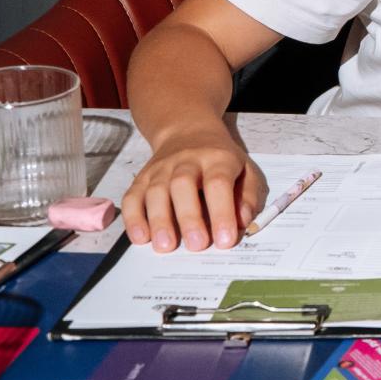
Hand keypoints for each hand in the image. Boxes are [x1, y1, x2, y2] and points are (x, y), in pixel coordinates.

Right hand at [120, 122, 267, 252]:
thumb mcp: (246, 170)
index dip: (222, 212)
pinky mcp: (142, 178)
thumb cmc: (221, 160)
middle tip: (196, 245)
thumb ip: (248, 197)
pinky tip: (141, 238)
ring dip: (159, 220)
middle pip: (183, 184)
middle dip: (189, 217)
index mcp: (217, 159)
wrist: (189, 133)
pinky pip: (132, 197)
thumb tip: (243, 222)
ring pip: (155, 191)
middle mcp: (186, 161)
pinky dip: (133, 218)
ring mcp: (161, 168)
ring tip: (165, 246)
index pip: (218, 184)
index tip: (225, 241)